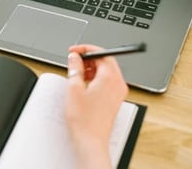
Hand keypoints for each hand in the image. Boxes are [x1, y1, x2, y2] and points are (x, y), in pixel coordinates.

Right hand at [64, 44, 127, 168]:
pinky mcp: (114, 99)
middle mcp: (118, 84)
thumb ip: (75, 68)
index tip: (75, 51)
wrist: (91, 142)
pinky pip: (107, 81)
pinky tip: (84, 83)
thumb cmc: (84, 120)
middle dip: (89, 58)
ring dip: (92, 67)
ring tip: (77, 72)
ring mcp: (118, 92)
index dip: (86, 49)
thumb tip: (75, 57)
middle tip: (75, 60)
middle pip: (106, 61)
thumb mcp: (74, 88)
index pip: (102, 53)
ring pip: (106, 71)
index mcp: (110, 78)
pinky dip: (96, 77)